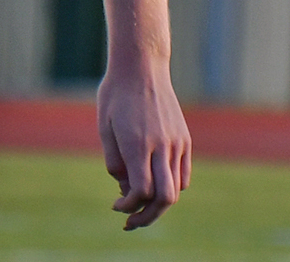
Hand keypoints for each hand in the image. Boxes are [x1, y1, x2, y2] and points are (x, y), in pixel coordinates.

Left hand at [97, 59, 190, 229]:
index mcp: (137, 143)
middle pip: (165, 198)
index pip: (141, 191)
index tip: (116, 206)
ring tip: (141, 206)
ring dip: (159, 203)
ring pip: (176, 188)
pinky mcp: (185, 139)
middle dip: (148, 217)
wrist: (142, 67)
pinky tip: (154, 184)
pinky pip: (182, 174)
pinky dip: (170, 186)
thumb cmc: (115, 95)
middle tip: (131, 222)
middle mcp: (161, 145)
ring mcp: (176, 142)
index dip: (128, 206)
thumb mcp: (104, 127)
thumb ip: (114, 161)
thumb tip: (126, 190)